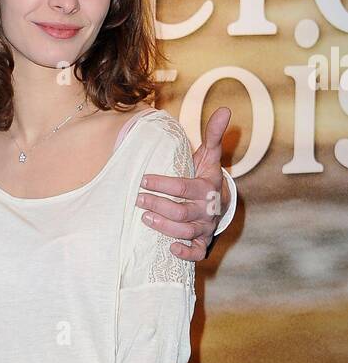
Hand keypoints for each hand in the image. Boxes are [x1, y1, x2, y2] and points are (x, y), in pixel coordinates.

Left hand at [135, 106, 230, 261]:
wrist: (219, 202)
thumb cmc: (206, 176)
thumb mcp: (209, 156)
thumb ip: (213, 135)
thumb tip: (225, 109)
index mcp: (207, 188)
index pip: (184, 187)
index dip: (163, 184)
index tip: (143, 179)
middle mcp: (207, 209)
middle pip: (181, 211)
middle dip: (158, 205)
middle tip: (137, 199)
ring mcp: (205, 227)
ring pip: (185, 231)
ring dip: (164, 227)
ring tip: (144, 218)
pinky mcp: (203, 241)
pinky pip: (198, 252)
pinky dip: (186, 253)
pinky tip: (170, 248)